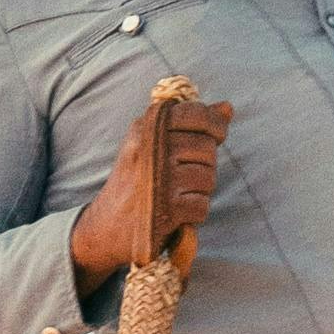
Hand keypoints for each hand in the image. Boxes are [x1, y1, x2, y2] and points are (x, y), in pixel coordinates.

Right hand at [70, 78, 230, 286]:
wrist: (106, 225)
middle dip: (205, 164)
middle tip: (184, 176)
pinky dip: (194, 213)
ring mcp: (157, 178)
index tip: (217, 136)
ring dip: (199, 191)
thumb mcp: (152, 145)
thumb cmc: (137, 181)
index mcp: (145, 128)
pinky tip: (176, 212)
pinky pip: (201, 205)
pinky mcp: (164, 209)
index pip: (194, 113)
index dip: (215, 124)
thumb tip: (227, 108)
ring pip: (208, 177)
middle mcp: (149, 148)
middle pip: (207, 147)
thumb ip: (190, 125)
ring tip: (177, 194)